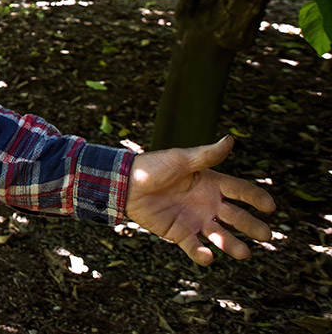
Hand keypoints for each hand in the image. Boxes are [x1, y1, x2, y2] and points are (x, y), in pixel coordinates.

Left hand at [125, 135, 274, 264]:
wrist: (126, 184)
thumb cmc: (154, 167)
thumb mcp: (181, 159)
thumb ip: (206, 155)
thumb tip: (230, 139)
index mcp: (211, 184)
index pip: (240, 191)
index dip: (256, 198)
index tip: (270, 207)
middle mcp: (207, 204)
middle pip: (236, 217)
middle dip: (251, 226)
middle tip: (266, 235)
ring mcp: (195, 220)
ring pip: (219, 235)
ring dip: (232, 245)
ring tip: (244, 253)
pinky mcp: (179, 233)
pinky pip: (194, 246)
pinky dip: (201, 254)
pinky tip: (207, 257)